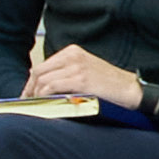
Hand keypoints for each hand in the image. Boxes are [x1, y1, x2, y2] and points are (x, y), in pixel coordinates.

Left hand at [19, 47, 147, 113]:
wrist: (130, 90)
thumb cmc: (109, 85)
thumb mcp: (85, 70)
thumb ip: (66, 73)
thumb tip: (43, 85)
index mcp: (73, 52)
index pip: (43, 65)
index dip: (31, 82)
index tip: (28, 93)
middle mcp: (73, 56)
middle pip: (39, 71)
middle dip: (30, 88)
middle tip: (28, 102)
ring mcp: (76, 67)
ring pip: (43, 80)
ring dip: (35, 94)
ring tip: (35, 106)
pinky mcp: (80, 80)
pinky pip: (52, 87)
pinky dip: (43, 96)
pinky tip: (44, 103)